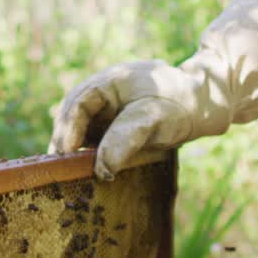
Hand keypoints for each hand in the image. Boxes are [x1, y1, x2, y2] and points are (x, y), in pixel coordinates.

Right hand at [49, 60, 230, 179]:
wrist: (198, 105)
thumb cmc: (177, 106)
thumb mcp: (152, 119)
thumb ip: (125, 138)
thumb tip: (101, 168)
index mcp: (106, 82)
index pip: (76, 105)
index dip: (67, 130)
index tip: (64, 155)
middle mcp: (98, 94)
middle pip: (70, 118)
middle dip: (64, 143)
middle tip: (59, 171)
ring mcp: (101, 109)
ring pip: (76, 130)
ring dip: (71, 151)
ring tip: (66, 175)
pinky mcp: (107, 125)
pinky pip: (89, 139)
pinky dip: (84, 154)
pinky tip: (84, 172)